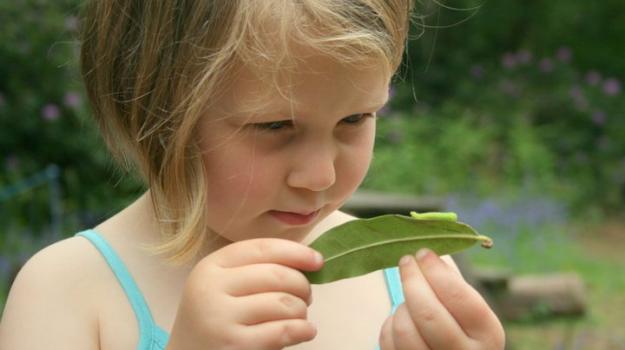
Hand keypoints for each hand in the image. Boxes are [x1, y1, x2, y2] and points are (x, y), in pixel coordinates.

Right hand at [166, 238, 323, 349]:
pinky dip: (302, 330)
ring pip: (283, 303)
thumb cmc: (216, 319)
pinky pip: (282, 330)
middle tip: (307, 297)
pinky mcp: (234, 345)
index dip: (295, 252)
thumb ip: (256, 270)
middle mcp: (211, 288)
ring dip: (301, 311)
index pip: (262, 248)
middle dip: (302, 285)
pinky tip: (306, 331)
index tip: (317, 261)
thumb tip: (308, 261)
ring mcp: (221, 318)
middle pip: (276, 275)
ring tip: (300, 317)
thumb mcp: (223, 286)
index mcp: (211, 266)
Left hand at [379, 249, 504, 349]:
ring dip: (402, 307)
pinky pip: (389, 343)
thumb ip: (453, 284)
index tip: (422, 253)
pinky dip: (391, 325)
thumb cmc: (461, 326)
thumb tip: (428, 256)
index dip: (436, 272)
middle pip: (428, 314)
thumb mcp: (469, 310)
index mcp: (488, 334)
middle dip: (413, 281)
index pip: (459, 298)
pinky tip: (402, 319)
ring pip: (405, 330)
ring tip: (409, 299)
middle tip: (406, 261)